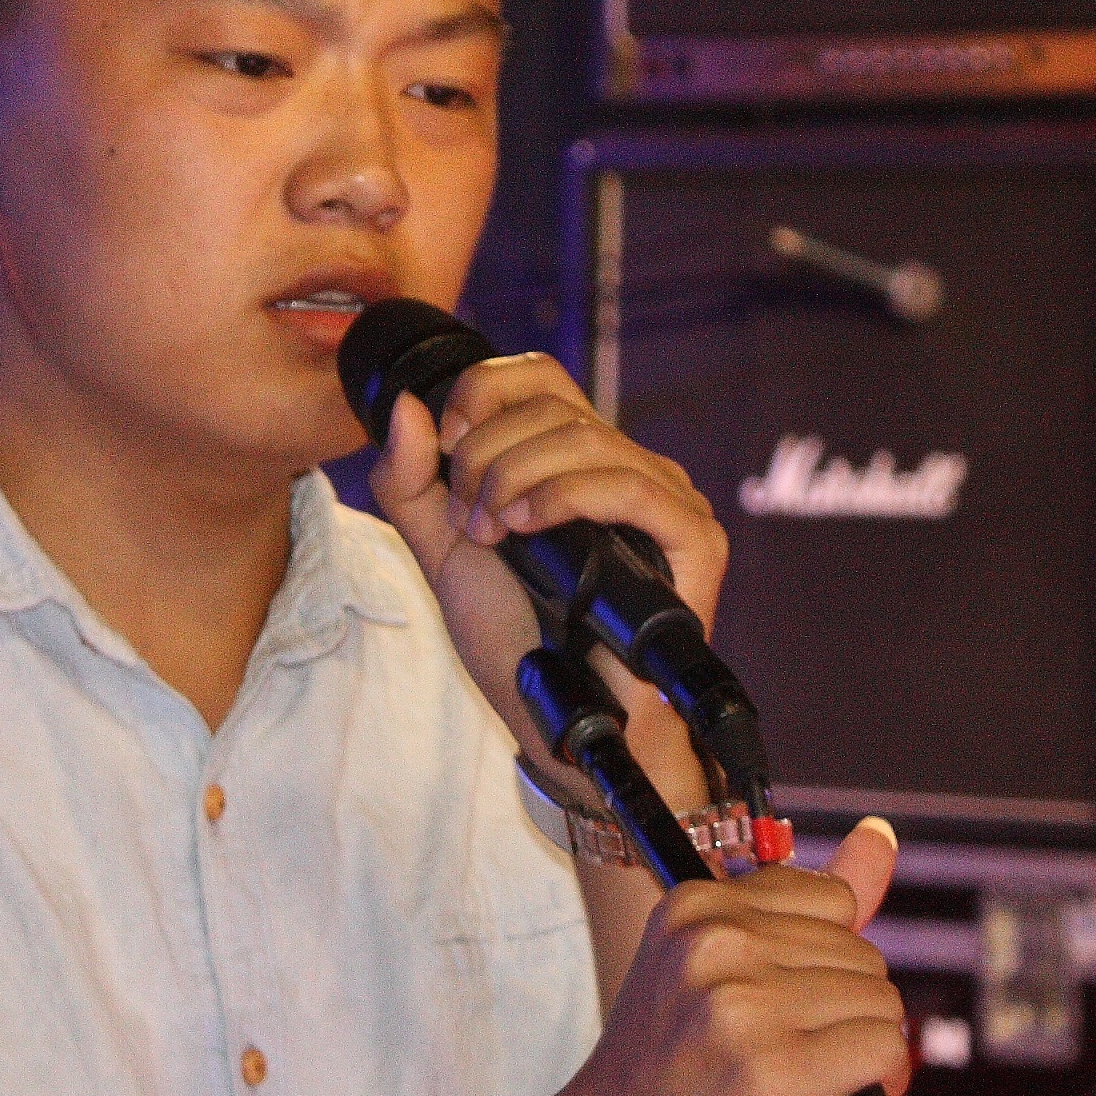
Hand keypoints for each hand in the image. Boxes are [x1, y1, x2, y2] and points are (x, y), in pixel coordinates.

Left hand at [365, 354, 726, 804]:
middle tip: (466, 517)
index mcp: (576, 458)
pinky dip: (566, 495)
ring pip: (586, 438)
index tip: (447, 446)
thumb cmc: (516, 640)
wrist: (559, 719)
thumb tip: (402, 404)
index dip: (483, 392)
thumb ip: (411, 482)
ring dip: (515, 476)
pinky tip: (526, 525)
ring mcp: (665, 499)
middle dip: (486, 452)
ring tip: (489, 531)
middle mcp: (626, 466)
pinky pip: (632, 486)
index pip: (538, 376)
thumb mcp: (444, 551)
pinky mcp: (693, 538)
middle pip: (553, 404)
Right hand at [541, 832, 910, 1095]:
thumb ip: (799, 909)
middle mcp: (716, 943)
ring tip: (806, 1085)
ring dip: (864, 1048)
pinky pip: (886, 1048)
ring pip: (882, 1001)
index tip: (798, 1010)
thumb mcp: (708, 973)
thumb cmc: (659, 1080)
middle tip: (797, 1060)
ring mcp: (743, 1007)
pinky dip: (882, 1082)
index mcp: (693, 904)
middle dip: (849, 1010)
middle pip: (864, 954)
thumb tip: (884, 832)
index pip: (832, 901)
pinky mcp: (776, 1073)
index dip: (829, 963)